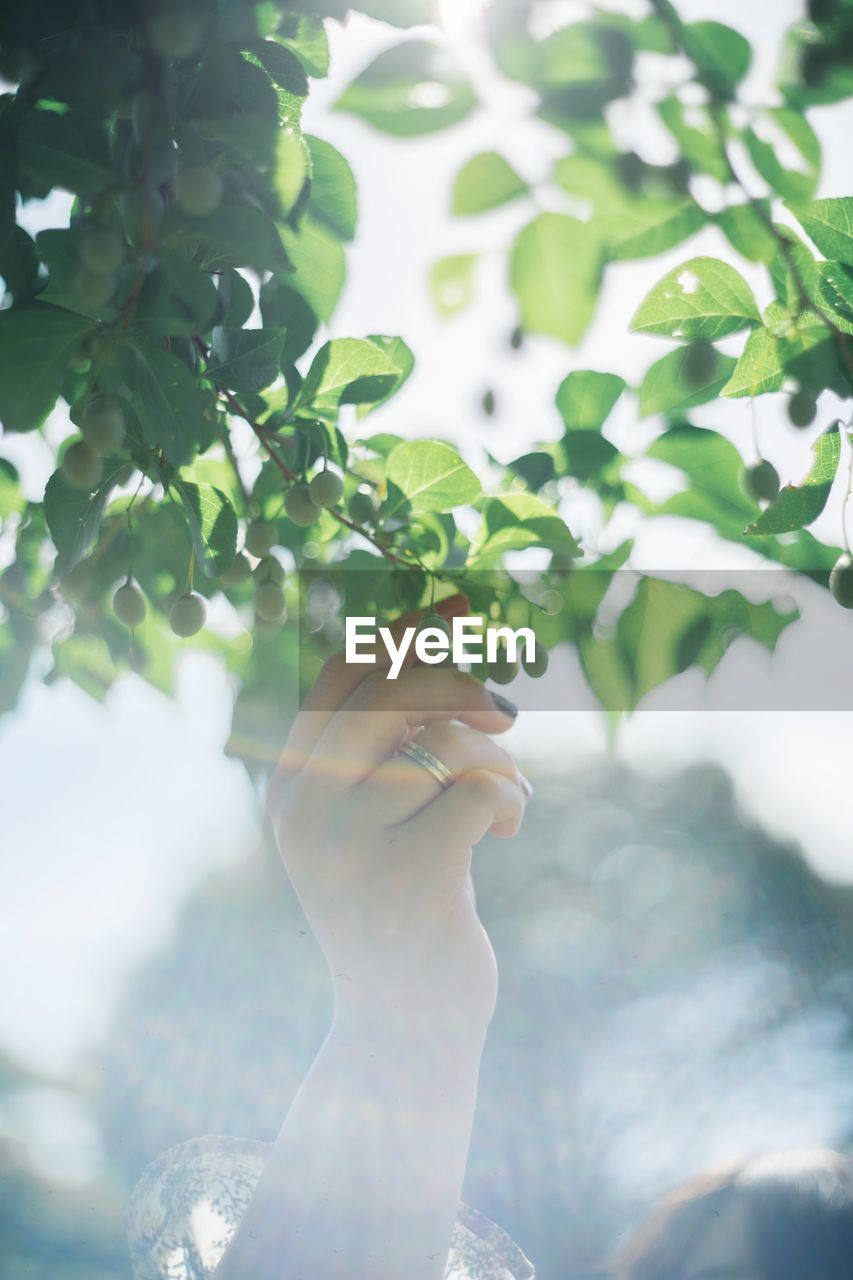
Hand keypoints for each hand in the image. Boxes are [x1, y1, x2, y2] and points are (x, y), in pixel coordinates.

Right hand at [267, 598, 529, 1032]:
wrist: (404, 1023)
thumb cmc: (400, 905)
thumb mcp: (375, 822)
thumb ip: (389, 749)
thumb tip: (448, 656)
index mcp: (291, 786)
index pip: (342, 675)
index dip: (405, 634)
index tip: (459, 611)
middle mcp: (308, 809)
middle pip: (394, 692)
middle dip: (463, 684)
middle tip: (509, 711)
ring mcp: (353, 844)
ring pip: (449, 745)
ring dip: (498, 764)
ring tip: (510, 799)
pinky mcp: (410, 878)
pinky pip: (480, 791)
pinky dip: (510, 800)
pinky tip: (507, 830)